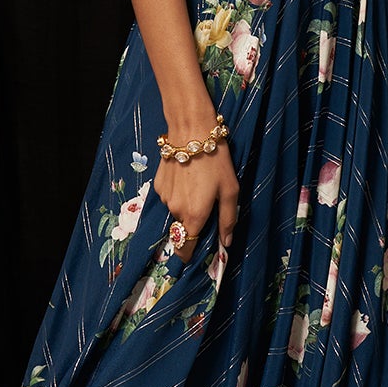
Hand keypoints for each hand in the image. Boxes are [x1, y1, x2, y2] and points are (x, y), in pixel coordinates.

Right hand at [154, 145, 238, 261]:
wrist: (191, 132)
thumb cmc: (216, 161)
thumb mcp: (230, 191)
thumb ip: (227, 219)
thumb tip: (226, 242)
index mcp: (194, 216)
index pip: (184, 248)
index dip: (189, 254)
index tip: (195, 253)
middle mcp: (175, 211)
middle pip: (183, 228)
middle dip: (194, 223)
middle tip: (207, 205)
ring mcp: (164, 198)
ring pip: (176, 212)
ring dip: (185, 206)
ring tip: (198, 186)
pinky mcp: (158, 185)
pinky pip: (169, 198)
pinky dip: (177, 193)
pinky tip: (187, 177)